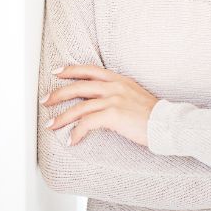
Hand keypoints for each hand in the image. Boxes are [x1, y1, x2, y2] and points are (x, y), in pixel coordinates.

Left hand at [40, 65, 158, 146]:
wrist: (166, 123)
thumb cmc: (152, 114)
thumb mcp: (134, 94)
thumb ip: (118, 92)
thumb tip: (101, 100)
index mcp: (118, 79)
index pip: (89, 70)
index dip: (71, 70)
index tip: (57, 71)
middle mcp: (114, 86)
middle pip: (79, 86)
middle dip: (58, 93)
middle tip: (44, 100)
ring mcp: (113, 100)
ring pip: (79, 106)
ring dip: (62, 117)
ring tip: (51, 125)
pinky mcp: (113, 115)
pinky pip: (87, 123)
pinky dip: (76, 132)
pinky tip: (72, 140)